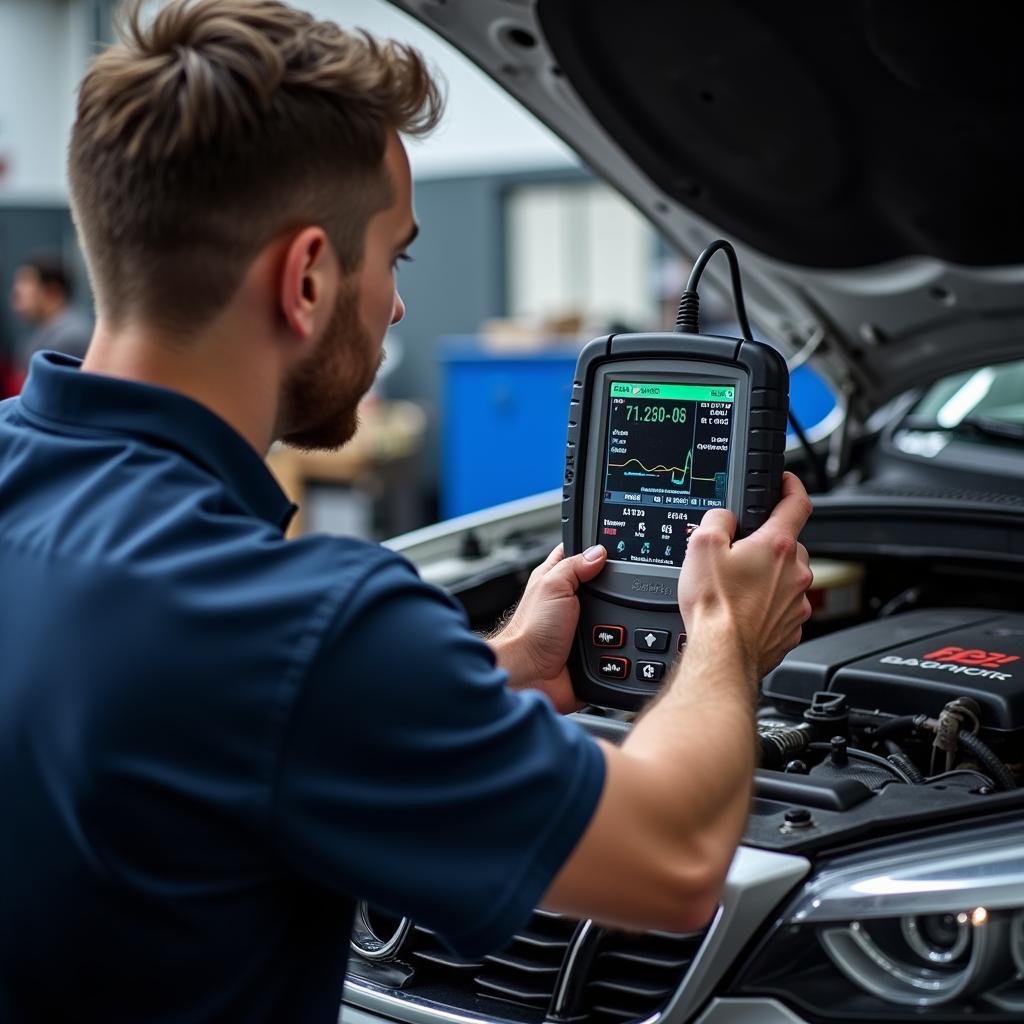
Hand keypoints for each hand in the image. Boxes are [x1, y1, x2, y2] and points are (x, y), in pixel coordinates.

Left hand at [490, 543, 606, 711]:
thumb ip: (574, 566)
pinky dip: (621, 641)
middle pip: (603, 584)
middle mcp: (570, 600)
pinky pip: (617, 641)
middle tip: (616, 591)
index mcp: (557, 578)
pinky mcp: (594, 647)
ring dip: (618, 618)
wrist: (533, 673)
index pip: (579, 553)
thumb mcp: (553, 586)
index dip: (594, 549)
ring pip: (614, 613)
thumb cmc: (531, 630)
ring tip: (614, 622)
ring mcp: (583, 625)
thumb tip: (599, 552)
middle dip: (613, 588)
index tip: (614, 550)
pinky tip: (619, 641)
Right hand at [678, 472, 813, 681]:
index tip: (786, 482)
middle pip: (787, 545)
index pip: (797, 503)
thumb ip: (718, 519)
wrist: (722, 654)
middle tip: (738, 554)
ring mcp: (797, 603)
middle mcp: (795, 573)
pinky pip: (782, 607)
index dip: (792, 486)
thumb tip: (724, 518)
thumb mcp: (701, 545)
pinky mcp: (791, 628)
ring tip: (736, 588)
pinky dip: (767, 606)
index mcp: (777, 546)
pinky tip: (742, 611)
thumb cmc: (715, 606)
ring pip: (786, 578)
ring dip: (767, 578)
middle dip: (767, 545)